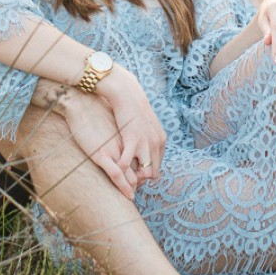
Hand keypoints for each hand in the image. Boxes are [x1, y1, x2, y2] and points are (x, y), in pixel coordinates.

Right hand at [61, 91, 140, 200]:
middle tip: (141, 192)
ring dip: (135, 188)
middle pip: (143, 169)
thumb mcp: (115, 122)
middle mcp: (127, 146)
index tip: (145, 180)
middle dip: (143, 183)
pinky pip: (117, 174)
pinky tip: (129, 196)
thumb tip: (124, 140)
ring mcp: (116, 151)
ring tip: (134, 197)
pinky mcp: (102, 154)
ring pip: (133, 175)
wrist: (82, 104)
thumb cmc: (96, 112)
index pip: (146, 159)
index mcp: (131, 138)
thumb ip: (122, 133)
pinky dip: (124, 187)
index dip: (147, 172)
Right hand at [101, 68, 166, 183]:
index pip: (158, 167)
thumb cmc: (133, 108)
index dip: (146, 175)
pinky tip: (114, 169)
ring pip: (144, 172)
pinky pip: (126, 163)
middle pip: (152, 173)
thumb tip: (146, 150)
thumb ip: (149, 138)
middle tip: (128, 182)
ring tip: (122, 180)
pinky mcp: (132, 140)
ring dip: (132, 178)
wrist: (127, 93)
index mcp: (161, 140)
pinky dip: (121, 169)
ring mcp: (145, 143)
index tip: (135, 177)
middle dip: (141, 180)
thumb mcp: (146, 124)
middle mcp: (156, 144)